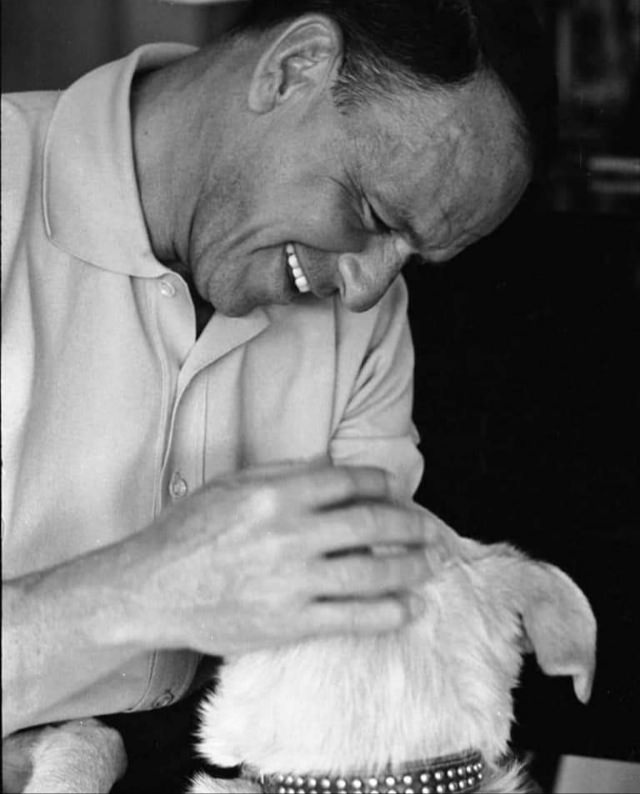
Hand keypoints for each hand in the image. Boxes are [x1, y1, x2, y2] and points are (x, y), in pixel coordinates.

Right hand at [120, 462, 440, 655]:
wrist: (151, 589)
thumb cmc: (187, 532)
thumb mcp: (230, 485)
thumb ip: (282, 473)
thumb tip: (330, 466)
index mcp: (276, 495)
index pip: (347, 482)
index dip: (380, 484)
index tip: (393, 490)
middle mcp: (290, 535)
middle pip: (370, 525)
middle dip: (410, 525)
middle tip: (432, 530)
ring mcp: (292, 582)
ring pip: (370, 572)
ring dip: (410, 568)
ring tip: (432, 564)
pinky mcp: (289, 623)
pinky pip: (351, 618)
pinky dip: (388, 612)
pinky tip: (408, 608)